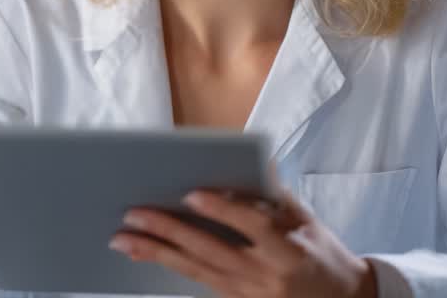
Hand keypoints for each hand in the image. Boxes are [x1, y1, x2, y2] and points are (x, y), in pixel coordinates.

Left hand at [109, 187, 378, 297]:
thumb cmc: (323, 254)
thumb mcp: (307, 221)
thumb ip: (275, 195)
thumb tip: (253, 162)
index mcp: (288, 249)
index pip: (251, 226)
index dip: (222, 210)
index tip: (192, 194)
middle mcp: (265, 275)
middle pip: (210, 251)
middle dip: (169, 232)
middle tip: (134, 214)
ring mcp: (248, 294)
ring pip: (195, 271)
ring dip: (157, 253)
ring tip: (124, 240)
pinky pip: (198, 282)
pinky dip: (171, 266)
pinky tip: (147, 254)